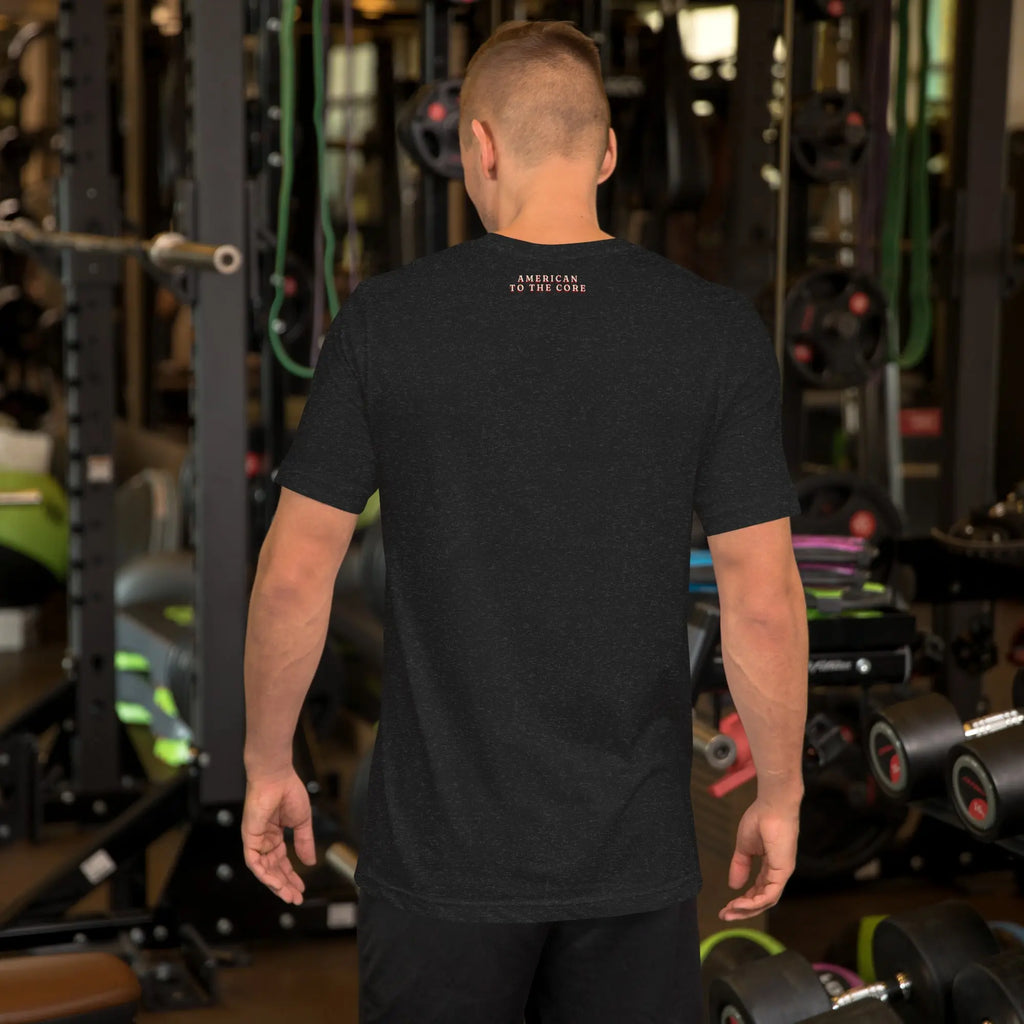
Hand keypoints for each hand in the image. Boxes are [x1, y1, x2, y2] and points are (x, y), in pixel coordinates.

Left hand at [241, 768, 316, 903]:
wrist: (277, 776)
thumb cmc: (288, 792)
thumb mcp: (301, 822)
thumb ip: (305, 842)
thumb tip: (310, 862)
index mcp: (274, 835)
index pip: (281, 861)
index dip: (291, 876)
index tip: (301, 888)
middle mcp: (263, 840)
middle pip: (273, 869)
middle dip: (285, 884)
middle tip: (296, 898)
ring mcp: (255, 840)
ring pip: (263, 869)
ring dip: (275, 884)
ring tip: (288, 895)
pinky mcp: (249, 838)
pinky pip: (254, 862)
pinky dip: (265, 874)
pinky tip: (276, 883)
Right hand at [719, 797, 799, 920]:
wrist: (772, 805)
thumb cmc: (761, 819)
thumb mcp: (744, 847)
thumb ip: (740, 866)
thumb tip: (734, 886)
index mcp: (770, 867)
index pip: (757, 891)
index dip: (742, 901)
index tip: (725, 907)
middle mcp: (777, 873)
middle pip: (762, 900)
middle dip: (743, 910)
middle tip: (724, 916)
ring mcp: (782, 873)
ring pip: (766, 901)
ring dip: (746, 909)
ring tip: (728, 911)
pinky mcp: (783, 870)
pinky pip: (770, 894)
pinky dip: (755, 902)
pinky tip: (740, 904)